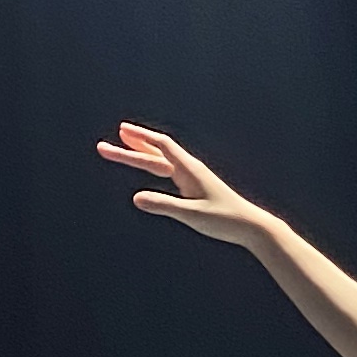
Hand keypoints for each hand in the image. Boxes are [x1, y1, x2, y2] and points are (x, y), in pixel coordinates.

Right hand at [99, 120, 273, 247]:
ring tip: (124, 143)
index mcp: (189, 170)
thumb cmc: (224, 220)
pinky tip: (152, 166)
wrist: (251, 226)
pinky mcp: (196, 189)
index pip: (162, 148)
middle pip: (156, 153)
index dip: (141, 138)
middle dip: (130, 148)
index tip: (121, 129)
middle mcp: (191, 170)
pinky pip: (169, 170)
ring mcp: (193, 178)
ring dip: (141, 152)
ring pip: (162, 161)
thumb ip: (164, 205)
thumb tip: (135, 197)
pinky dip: (155, 164)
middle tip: (105, 145)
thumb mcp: (192, 215)